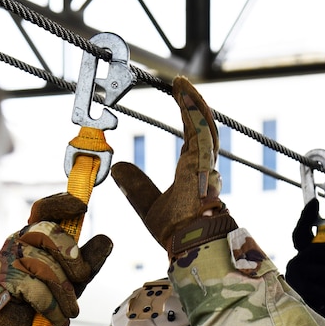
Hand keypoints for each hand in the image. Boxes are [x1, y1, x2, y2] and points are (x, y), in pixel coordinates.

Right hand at [0, 193, 112, 325]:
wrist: (13, 325)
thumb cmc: (43, 294)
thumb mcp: (71, 277)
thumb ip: (88, 260)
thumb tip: (107, 240)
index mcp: (35, 233)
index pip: (44, 208)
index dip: (61, 203)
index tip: (81, 206)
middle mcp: (19, 240)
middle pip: (49, 233)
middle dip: (72, 258)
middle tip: (83, 278)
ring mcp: (9, 258)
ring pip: (46, 267)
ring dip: (65, 294)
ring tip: (72, 311)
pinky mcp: (5, 281)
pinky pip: (38, 291)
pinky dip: (54, 309)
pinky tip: (61, 320)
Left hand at [110, 76, 236, 256]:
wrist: (188, 242)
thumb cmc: (175, 230)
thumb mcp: (147, 204)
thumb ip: (135, 185)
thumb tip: (118, 168)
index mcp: (192, 171)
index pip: (192, 136)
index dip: (187, 117)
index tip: (180, 99)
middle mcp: (202, 164)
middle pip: (201, 125)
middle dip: (192, 103)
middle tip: (180, 85)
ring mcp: (205, 162)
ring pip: (204, 124)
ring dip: (193, 101)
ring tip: (181, 84)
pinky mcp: (202, 161)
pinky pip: (200, 129)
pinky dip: (193, 110)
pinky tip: (184, 94)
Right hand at [285, 201, 324, 320]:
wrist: (313, 325)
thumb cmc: (324, 299)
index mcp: (304, 256)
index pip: (302, 232)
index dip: (307, 217)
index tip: (314, 202)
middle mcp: (296, 262)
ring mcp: (294, 276)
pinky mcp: (296, 290)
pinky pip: (324, 289)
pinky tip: (323, 305)